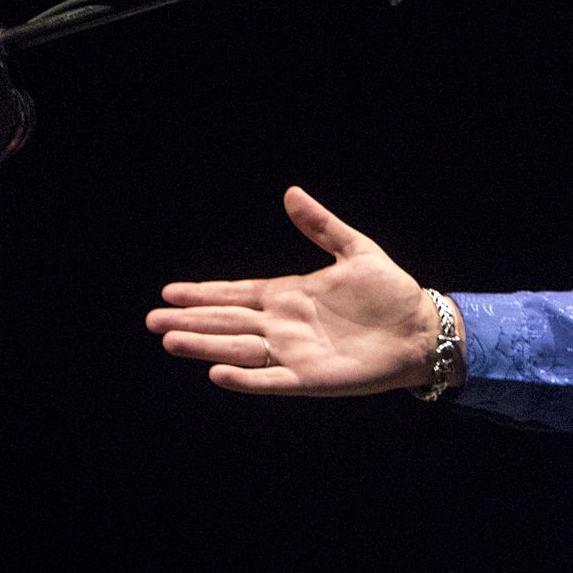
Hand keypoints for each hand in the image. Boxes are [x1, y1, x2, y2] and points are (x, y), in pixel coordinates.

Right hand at [145, 186, 445, 394]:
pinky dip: (245, 378)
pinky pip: (271, 379)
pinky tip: (217, 373)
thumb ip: (320, 226)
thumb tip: (291, 192)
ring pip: (238, 349)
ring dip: (205, 346)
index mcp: (290, 295)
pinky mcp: (310, 378)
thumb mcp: (355, 249)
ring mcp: (294, 353)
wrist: (420, 328)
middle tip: (151, 320)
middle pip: (227, 322)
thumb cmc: (389, 291)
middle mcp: (284, 325)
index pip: (237, 294)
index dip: (204, 294)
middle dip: (190, 320)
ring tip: (170, 341)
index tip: (169, 292)